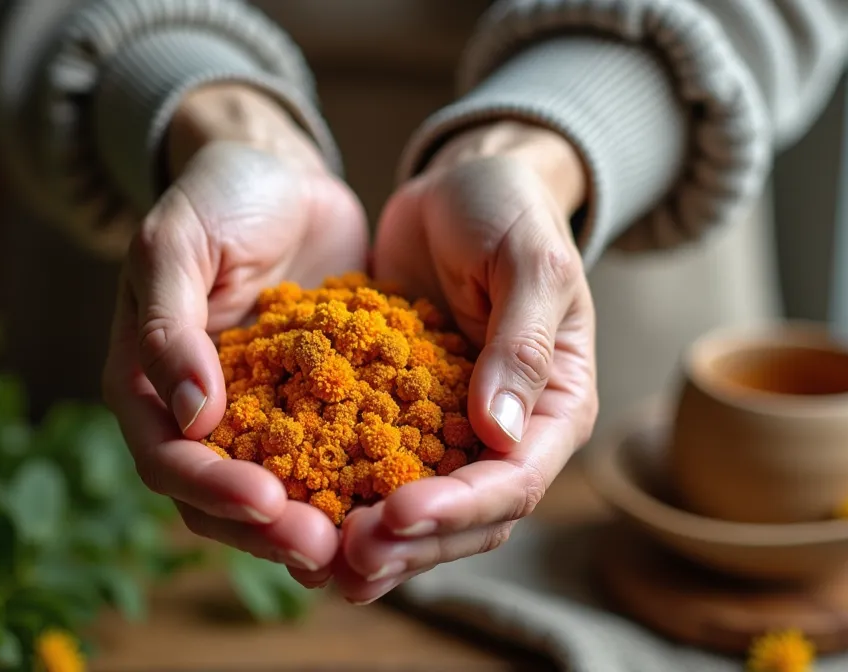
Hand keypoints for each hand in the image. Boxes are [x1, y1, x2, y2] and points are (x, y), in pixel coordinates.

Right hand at [103, 84, 367, 578]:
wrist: (280, 172)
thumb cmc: (216, 196)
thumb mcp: (177, 244)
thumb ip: (171, 326)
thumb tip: (191, 415)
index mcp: (149, 385)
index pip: (170, 461)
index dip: (214, 489)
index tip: (270, 501)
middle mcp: (200, 417)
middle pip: (223, 502)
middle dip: (272, 531)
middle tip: (331, 550)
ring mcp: (259, 419)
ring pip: (280, 497)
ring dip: (320, 526)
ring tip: (367, 548)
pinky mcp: (316, 410)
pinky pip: (333, 463)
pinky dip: (359, 490)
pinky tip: (404, 504)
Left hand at [336, 121, 598, 601]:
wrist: (460, 188)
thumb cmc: (509, 210)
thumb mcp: (529, 259)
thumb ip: (521, 341)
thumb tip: (503, 431)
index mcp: (553, 407)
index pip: (514, 482)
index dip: (457, 508)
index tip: (395, 514)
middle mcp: (507, 436)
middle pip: (465, 521)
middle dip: (408, 545)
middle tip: (345, 557)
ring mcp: (452, 434)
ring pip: (418, 516)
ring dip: (372, 545)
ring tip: (316, 562)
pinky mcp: (399, 420)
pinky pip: (372, 475)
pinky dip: (340, 502)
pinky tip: (293, 518)